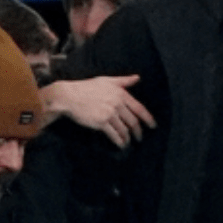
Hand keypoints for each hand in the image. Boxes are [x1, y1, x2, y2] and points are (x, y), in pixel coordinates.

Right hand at [41, 76, 156, 147]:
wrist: (69, 96)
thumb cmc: (87, 87)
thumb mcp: (106, 80)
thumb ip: (123, 81)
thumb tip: (138, 78)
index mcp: (120, 93)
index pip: (139, 108)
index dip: (148, 118)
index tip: (153, 126)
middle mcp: (117, 103)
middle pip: (133, 121)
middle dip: (138, 132)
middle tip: (140, 138)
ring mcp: (109, 114)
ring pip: (124, 129)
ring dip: (128, 138)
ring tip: (128, 143)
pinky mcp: (101, 123)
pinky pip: (114, 135)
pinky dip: (119, 142)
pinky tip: (121, 145)